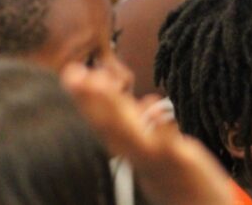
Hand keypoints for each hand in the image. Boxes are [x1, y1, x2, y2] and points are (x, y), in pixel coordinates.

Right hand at [61, 63, 231, 204]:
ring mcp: (156, 157)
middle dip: (90, 98)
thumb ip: (146, 126)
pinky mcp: (180, 161)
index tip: (70, 73)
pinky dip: (164, 129)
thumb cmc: (174, 178)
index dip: (84, 97)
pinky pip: (170, 144)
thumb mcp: (153, 150)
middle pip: (108, 123)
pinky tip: (160, 112)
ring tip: (101, 82)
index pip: (100, 119)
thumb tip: (144, 103)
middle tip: (72, 74)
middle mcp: (135, 152)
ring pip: (131, 132)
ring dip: (114, 108)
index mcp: (127, 147)